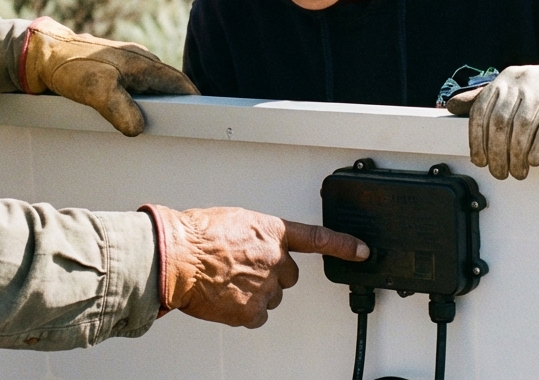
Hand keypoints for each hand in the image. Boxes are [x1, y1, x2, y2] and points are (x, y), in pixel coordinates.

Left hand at [19, 17, 197, 135]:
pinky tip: (130, 122)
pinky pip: (134, 92)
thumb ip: (120, 108)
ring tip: (157, 131)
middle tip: (180, 132)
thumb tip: (139, 129)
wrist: (42, 56)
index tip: (203, 120)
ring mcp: (127, 67)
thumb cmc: (71, 67)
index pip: (180, 83)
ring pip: (151, 91)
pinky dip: (138, 106)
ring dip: (155, 108)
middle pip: (168, 88)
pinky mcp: (113, 74)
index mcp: (144, 63)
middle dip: (177, 108)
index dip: (193, 101)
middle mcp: (140, 63)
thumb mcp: (97, 90)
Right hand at [141, 205, 368, 327]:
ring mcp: (266, 286)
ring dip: (254, 292)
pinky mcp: (252, 310)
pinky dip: (243, 311)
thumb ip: (253, 235)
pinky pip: (256, 316)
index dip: (343, 245)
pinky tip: (225, 298)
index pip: (317, 238)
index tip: (362, 251)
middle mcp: (275, 258)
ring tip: (226, 281)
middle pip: (288, 275)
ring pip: (270, 297)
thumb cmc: (195, 235)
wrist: (176, 257)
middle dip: (271, 274)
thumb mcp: (233, 220)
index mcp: (271, 231)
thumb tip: (253, 247)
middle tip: (243, 269)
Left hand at [447, 57, 538, 179]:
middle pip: (501, 123)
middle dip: (497, 153)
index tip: (479, 161)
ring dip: (517, 156)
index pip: (482, 112)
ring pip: (523, 128)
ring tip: (518, 172)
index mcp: (505, 80)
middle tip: (500, 173)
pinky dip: (538, 147)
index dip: (477, 140)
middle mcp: (522, 82)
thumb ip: (483, 99)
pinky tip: (534, 161)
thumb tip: (451, 105)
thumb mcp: (511, 89)